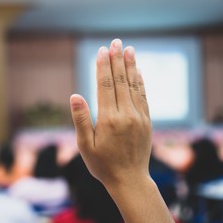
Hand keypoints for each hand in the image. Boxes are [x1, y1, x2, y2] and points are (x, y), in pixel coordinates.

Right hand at [70, 39, 151, 187]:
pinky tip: (138, 71)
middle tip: (115, 42)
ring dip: (130, 66)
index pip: (105, 85)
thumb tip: (75, 96)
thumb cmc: (102, 165)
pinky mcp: (147, 122)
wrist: (130, 180)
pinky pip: (143, 97)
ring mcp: (139, 117)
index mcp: (108, 119)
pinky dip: (140, 82)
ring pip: (133, 86)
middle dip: (116, 60)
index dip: (102, 66)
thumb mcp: (85, 146)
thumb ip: (80, 119)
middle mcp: (126, 115)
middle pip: (120, 81)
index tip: (101, 50)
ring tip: (128, 49)